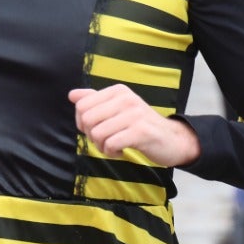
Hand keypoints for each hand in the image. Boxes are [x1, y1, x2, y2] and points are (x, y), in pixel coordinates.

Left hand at [69, 85, 199, 165]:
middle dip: (91, 136)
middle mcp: (126, 98)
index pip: (82, 105)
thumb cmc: (140, 126)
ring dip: (102, 147)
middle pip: (87, 120)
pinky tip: (121, 151)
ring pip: (97, 134)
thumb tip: (72, 95)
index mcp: (118, 91)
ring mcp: (134, 114)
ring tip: (114, 147)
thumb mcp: (118, 109)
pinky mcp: (141, 131)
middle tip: (105, 140)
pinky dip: (111, 153)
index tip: (96, 129)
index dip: (82, 122)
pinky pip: (111, 144)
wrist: (172, 139)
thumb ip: (95, 101)